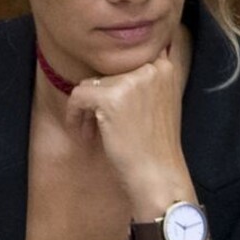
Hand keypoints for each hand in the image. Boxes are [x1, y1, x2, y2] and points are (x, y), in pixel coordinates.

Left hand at [64, 26, 196, 222]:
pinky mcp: (111, 97)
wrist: (159, 176)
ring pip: (90, 84)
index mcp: (164, 66)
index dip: (114, 87)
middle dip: (98, 100)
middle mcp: (151, 66)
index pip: (125, 63)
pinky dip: (74, 116)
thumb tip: (115, 71)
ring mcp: (131, 80)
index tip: (113, 111)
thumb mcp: (162, 102)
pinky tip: (85, 135)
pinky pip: (77, 96)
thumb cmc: (156, 147)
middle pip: (106, 74)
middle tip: (100, 127)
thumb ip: (145, 81)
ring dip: (87, 110)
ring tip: (95, 134)